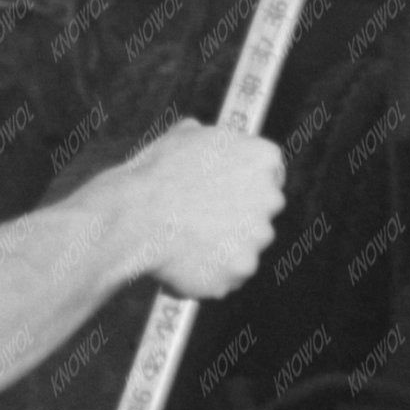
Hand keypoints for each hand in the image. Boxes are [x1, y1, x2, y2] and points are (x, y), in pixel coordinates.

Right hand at [99, 120, 285, 299]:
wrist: (138, 218)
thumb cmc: (157, 173)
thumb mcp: (182, 137)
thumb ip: (205, 139)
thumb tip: (197, 133)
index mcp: (263, 158)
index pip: (270, 172)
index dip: (248, 182)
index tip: (231, 191)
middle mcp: (270, 199)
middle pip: (261, 212)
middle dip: (239, 217)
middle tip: (202, 219)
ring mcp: (257, 240)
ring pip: (243, 247)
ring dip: (223, 248)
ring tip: (184, 241)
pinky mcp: (239, 273)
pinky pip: (226, 276)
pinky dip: (208, 274)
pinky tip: (180, 262)